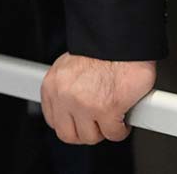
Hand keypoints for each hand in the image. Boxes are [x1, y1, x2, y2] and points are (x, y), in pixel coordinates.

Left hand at [40, 54, 155, 144]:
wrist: (119, 41)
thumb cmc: (101, 52)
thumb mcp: (69, 68)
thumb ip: (66, 88)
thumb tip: (69, 105)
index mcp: (53, 85)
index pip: (53, 120)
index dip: (71, 124)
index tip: (79, 122)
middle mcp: (64, 96)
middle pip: (68, 135)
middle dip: (85, 132)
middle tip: (96, 124)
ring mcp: (84, 105)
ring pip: (91, 137)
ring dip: (103, 130)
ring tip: (110, 118)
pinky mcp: (107, 109)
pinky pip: (114, 134)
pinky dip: (121, 128)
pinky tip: (123, 116)